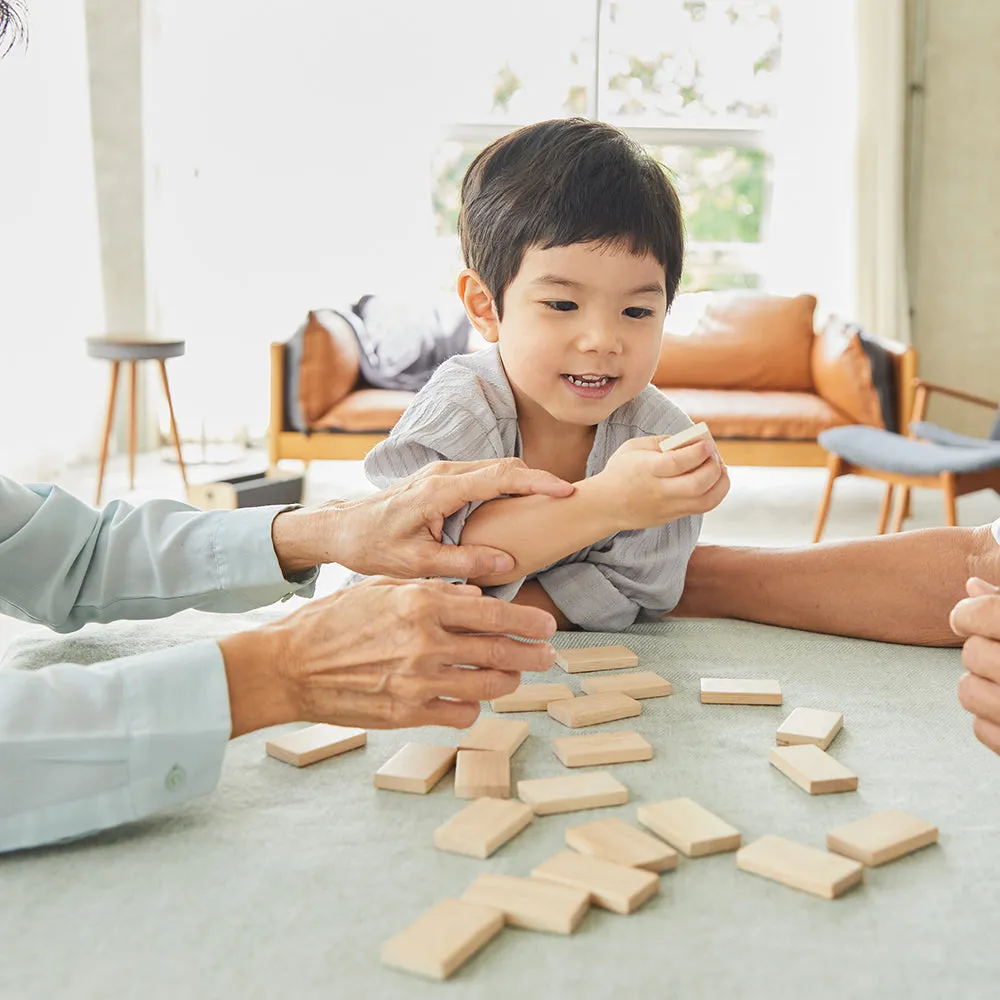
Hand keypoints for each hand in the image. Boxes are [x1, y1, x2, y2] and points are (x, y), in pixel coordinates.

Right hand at [219, 577, 557, 735]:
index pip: (494, 612)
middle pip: (501, 651)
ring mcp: (419, 681)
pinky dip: (471, 707)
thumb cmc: (334, 620)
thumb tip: (476, 596)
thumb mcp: (383, 589)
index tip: (547, 625)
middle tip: (547, 654)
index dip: (528, 620)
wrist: (290, 665)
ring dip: (509, 681)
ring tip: (514, 676)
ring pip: (489, 685)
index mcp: (422, 604)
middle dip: (533, 654)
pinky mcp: (408, 713)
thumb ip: (432, 591)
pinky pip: (461, 714)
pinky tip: (470, 699)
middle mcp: (427, 642)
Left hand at [271, 459, 573, 577]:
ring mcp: (441, 473)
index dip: (536, 482)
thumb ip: (464, 562)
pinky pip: (481, 477)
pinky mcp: (440, 480)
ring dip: (523, 482)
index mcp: (439, 490)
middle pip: (502, 467)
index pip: (499, 477)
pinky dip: (506, 486)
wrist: (340, 529)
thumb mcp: (418, 563)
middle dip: (539, 479)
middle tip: (570, 496)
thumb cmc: (373, 546)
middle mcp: (443, 473)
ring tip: (553, 499)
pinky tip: (519, 505)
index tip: (566, 490)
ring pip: (493, 470)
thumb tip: (507, 562)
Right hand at [592, 434, 729, 530]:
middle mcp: (660, 491)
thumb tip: (688, 440)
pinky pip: (702, 507)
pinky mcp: (673, 517)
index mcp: (647, 470)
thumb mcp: (633, 447)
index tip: (705, 443)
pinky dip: (714, 492)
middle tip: (713, 455)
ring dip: (721, 483)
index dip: (697, 452)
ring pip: (706, 501)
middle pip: (697, 484)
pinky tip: (713, 481)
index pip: (678, 463)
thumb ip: (660, 441)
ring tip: (719, 469)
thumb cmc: (619, 472)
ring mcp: (668, 507)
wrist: (606, 505)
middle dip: (713, 467)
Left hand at [951, 576, 999, 754]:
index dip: (968, 612)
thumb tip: (970, 586)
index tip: (965, 616)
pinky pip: (980, 728)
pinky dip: (991, 720)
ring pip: (967, 691)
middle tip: (997, 653)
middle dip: (979, 650)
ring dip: (981, 685)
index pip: (988, 614)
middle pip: (973, 652)